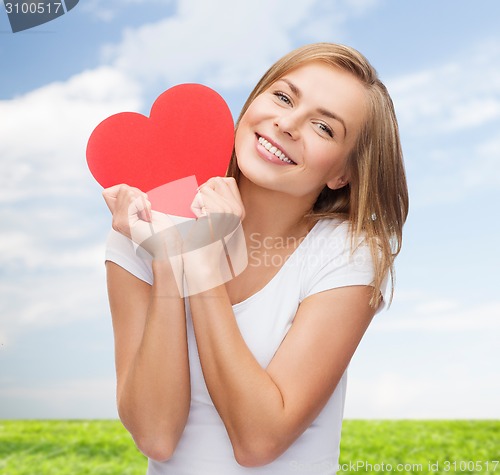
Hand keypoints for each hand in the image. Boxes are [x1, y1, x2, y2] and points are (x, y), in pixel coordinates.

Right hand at [102, 184, 181, 259]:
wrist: (169, 246)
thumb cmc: (164, 230)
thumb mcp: (145, 210)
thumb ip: (132, 201)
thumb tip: (124, 188)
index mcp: (120, 218)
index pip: (108, 192)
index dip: (127, 191)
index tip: (141, 203)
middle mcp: (115, 221)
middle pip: (122, 189)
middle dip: (139, 195)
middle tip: (148, 212)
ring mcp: (118, 222)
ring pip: (126, 191)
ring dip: (143, 201)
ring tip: (148, 217)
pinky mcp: (123, 223)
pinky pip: (131, 199)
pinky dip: (143, 204)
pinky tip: (147, 218)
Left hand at [182, 177, 247, 294]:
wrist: (202, 261)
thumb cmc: (203, 241)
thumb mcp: (217, 219)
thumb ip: (220, 201)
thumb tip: (214, 181)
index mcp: (240, 210)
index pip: (227, 181)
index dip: (212, 187)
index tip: (206, 204)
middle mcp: (238, 210)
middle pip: (218, 180)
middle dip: (204, 190)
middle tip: (201, 210)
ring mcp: (230, 211)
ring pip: (207, 187)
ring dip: (197, 201)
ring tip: (201, 219)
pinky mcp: (219, 213)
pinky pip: (200, 196)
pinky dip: (194, 206)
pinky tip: (199, 222)